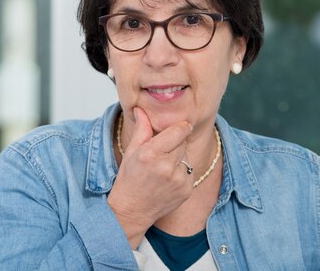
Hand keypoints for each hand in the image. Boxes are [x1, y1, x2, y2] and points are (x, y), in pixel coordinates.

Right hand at [107, 107, 193, 247]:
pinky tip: (168, 180)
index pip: (179, 130)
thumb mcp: (132, 151)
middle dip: (175, 144)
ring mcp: (179, 180)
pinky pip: (190, 171)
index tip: (179, 127)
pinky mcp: (187, 190)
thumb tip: (141, 109)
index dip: (180, 127)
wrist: (131, 210)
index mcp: (151, 153)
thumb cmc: (129, 179)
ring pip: (187, 157)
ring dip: (178, 158)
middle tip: (161, 153)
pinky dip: (182, 172)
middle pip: (183, 142)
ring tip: (162, 168)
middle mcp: (167, 167)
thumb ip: (142, 128)